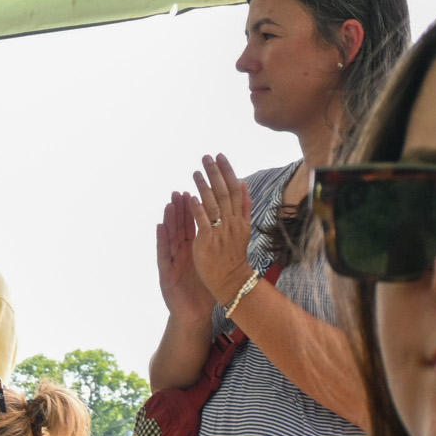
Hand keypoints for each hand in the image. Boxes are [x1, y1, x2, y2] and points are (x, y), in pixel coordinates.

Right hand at [155, 192, 213, 319]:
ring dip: (170, 220)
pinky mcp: (166, 274)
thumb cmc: (203, 291)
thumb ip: (215, 250)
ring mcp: (173, 263)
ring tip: (169, 203)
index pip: (192, 227)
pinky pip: (163, 254)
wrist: (194, 314)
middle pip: (180, 229)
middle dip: (179, 210)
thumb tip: (226, 235)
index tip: (192, 193)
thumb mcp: (211, 267)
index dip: (191, 210)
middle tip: (178, 191)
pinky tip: (160, 226)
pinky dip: (161, 240)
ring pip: (170, 237)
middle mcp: (181, 255)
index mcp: (193, 252)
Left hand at [189, 155, 255, 306]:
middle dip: (215, 173)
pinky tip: (191, 197)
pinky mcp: (208, 242)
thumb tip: (243, 184)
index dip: (228, 172)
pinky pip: (203, 223)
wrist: (231, 280)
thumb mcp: (243, 228)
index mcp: (239, 218)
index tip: (220, 156)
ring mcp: (220, 232)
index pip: (235, 190)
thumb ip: (244, 206)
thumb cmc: (234, 254)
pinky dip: (198, 209)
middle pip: (224, 193)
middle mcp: (232, 223)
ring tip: (195, 172)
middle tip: (206, 157)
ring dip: (204, 187)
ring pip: (213, 205)